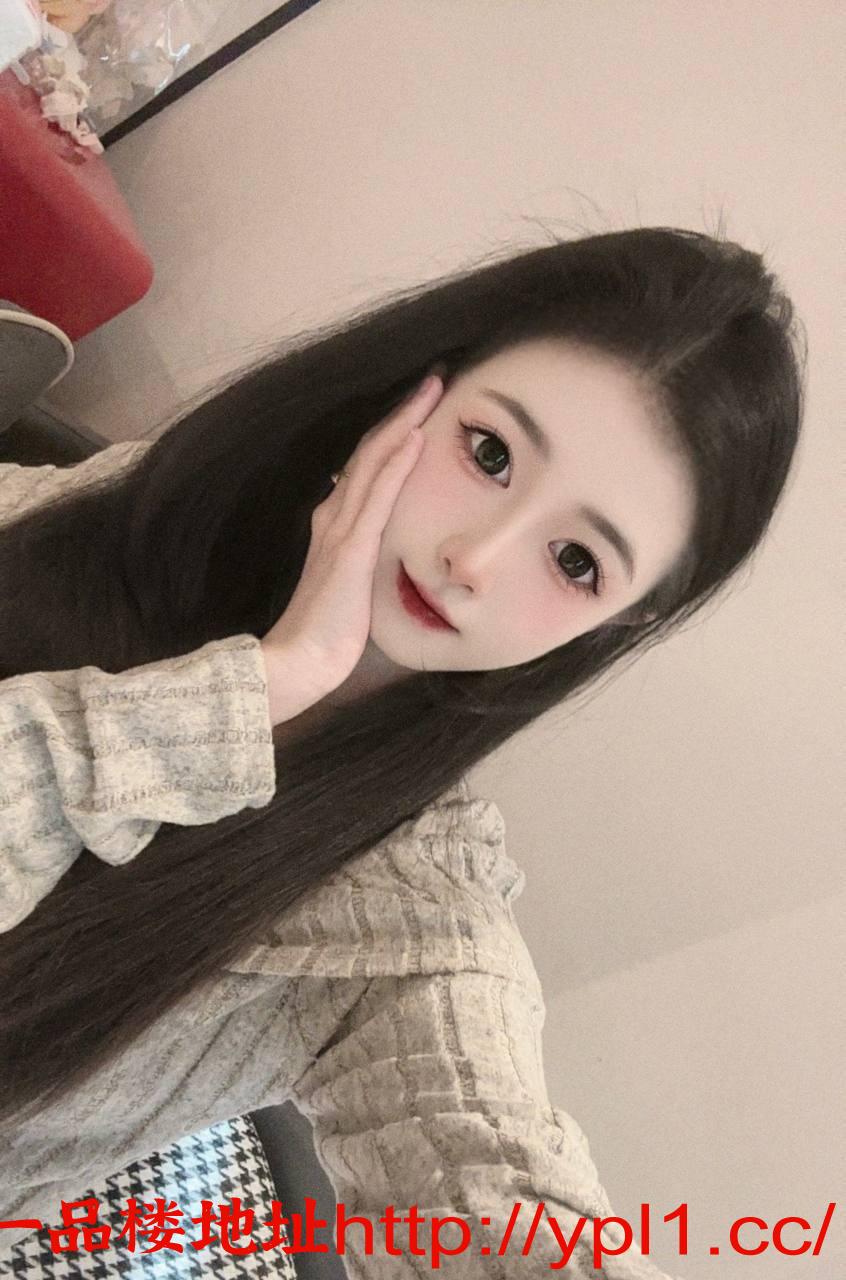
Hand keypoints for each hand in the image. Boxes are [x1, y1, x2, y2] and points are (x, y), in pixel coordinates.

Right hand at [259, 374, 443, 723]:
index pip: (370, 466)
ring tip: (432, 389)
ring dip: (405, 421)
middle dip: (404, 411)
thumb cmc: (326, 633)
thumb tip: (378, 547)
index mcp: (336, 523)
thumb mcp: (351, 586)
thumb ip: (362, 559)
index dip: (396, 432)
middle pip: (373, 450)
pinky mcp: (352, 548)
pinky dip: (398, 462)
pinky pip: (379, 496)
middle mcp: (334, 515)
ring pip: (375, 460)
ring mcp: (341, 528)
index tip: (424, 406)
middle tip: (435, 378)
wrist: (298, 661)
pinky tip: (416, 436)